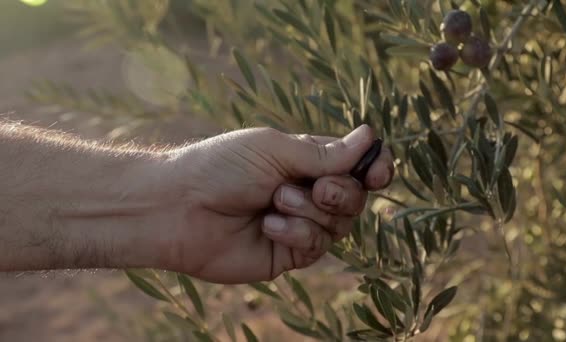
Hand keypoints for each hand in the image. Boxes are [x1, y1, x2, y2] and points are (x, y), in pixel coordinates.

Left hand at [159, 125, 392, 282]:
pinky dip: (296, 233)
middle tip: (313, 187)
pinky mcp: (287, 253)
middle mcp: (307, 192)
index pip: (357, 165)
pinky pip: (316, 246)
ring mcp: (299, 224)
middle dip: (340, 193)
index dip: (375, 168)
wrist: (179, 208)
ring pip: (339, 224)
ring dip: (310, 211)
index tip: (379, 172)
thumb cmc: (221, 167)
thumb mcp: (275, 149)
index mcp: (306, 160)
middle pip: (355, 196)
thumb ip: (324, 153)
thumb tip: (369, 138)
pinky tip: (267, 225)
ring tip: (274, 202)